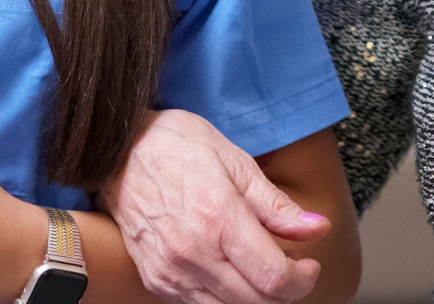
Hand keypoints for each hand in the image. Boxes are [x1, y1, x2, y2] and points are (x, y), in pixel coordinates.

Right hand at [97, 110, 331, 303]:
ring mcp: (171, 271)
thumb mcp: (234, 160)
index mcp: (219, 217)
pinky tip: (231, 270)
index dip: (302, 280)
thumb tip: (317, 229)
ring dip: (256, 298)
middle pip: (256, 302)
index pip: (274, 278)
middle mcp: (193, 252)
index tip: (308, 265)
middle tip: (292, 267)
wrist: (116, 151)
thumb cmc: (177, 145)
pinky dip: (225, 297)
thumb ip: (276, 204)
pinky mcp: (156, 280)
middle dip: (285, 291)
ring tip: (262, 268)